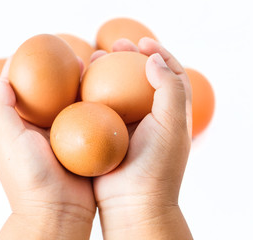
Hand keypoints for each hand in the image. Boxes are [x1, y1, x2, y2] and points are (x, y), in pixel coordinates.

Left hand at [0, 57, 94, 239]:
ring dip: (78, 84)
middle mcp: (42, 129)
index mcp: (22, 127)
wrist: (59, 212)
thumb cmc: (30, 179)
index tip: (35, 48)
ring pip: (71, 103)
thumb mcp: (9, 141)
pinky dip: (94, 103)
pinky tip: (104, 89)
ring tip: (89, 66)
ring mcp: (64, 136)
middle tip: (69, 56)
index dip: (26, 68)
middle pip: (49, 93)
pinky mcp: (83, 144)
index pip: (21, 90)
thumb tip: (1, 81)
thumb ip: (3, 111)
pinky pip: (89, 118)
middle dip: (57, 72)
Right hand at [91, 38, 192, 238]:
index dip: (160, 53)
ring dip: (107, 72)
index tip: (142, 43)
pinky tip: (80, 84)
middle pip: (140, 77)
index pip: (170, 74)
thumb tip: (154, 59)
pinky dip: (91, 93)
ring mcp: (127, 124)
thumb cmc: (156, 166)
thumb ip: (170, 88)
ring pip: (117, 90)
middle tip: (115, 45)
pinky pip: (98, 107)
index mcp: (170, 112)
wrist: (132, 203)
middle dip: (129, 57)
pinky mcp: (107, 134)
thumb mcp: (171, 124)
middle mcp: (149, 116)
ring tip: (95, 58)